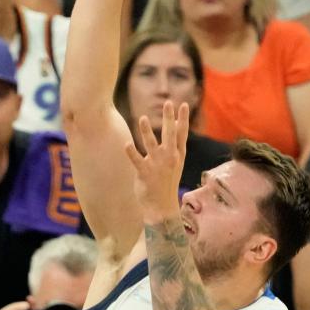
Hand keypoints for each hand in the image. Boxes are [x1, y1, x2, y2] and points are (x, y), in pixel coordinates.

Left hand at [124, 101, 188, 222]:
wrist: (162, 206)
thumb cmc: (167, 182)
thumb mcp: (175, 162)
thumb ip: (175, 143)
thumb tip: (176, 124)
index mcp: (177, 155)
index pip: (181, 134)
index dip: (182, 119)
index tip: (183, 105)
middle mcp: (169, 158)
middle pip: (169, 135)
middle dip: (169, 118)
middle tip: (168, 103)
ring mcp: (157, 165)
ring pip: (151, 145)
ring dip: (147, 132)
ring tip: (142, 118)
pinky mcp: (145, 173)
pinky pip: (137, 161)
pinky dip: (132, 152)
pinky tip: (127, 144)